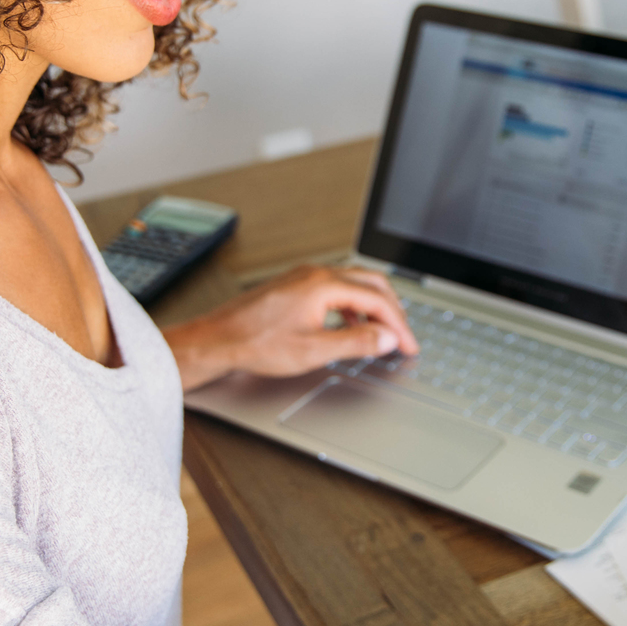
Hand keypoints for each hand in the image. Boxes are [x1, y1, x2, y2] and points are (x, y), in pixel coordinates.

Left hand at [161, 265, 420, 390]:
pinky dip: (354, 305)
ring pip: (355, 283)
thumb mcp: (312, 351)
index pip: (378, 300)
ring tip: (382, 333)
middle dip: (393, 311)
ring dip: (374, 307)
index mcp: (324, 286)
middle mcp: (316, 274)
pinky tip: (351, 326)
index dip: (399, 325)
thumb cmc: (255, 344)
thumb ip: (355, 343)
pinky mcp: (296, 285)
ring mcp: (305, 277)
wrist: (217, 340)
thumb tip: (386, 338)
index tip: (409, 345)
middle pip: (372, 283)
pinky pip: (337, 288)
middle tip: (404, 336)